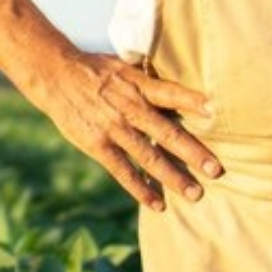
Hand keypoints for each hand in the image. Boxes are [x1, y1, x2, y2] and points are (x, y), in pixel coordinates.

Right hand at [37, 51, 221, 210]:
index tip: (214, 111)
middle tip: (216, 170)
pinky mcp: (97, 145)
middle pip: (166, 133)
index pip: (169, 92)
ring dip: (173, 177)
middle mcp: (129, 109)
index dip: (191, 101)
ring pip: (149, 157)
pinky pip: (123, 171)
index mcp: (138, 86)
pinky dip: (140, 189)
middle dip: (193, 152)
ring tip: (196, 194)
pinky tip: (158, 205)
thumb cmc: (98, 70)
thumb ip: (151, 80)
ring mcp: (113, 129)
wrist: (55, 75)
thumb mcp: (125, 66)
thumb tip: (183, 88)